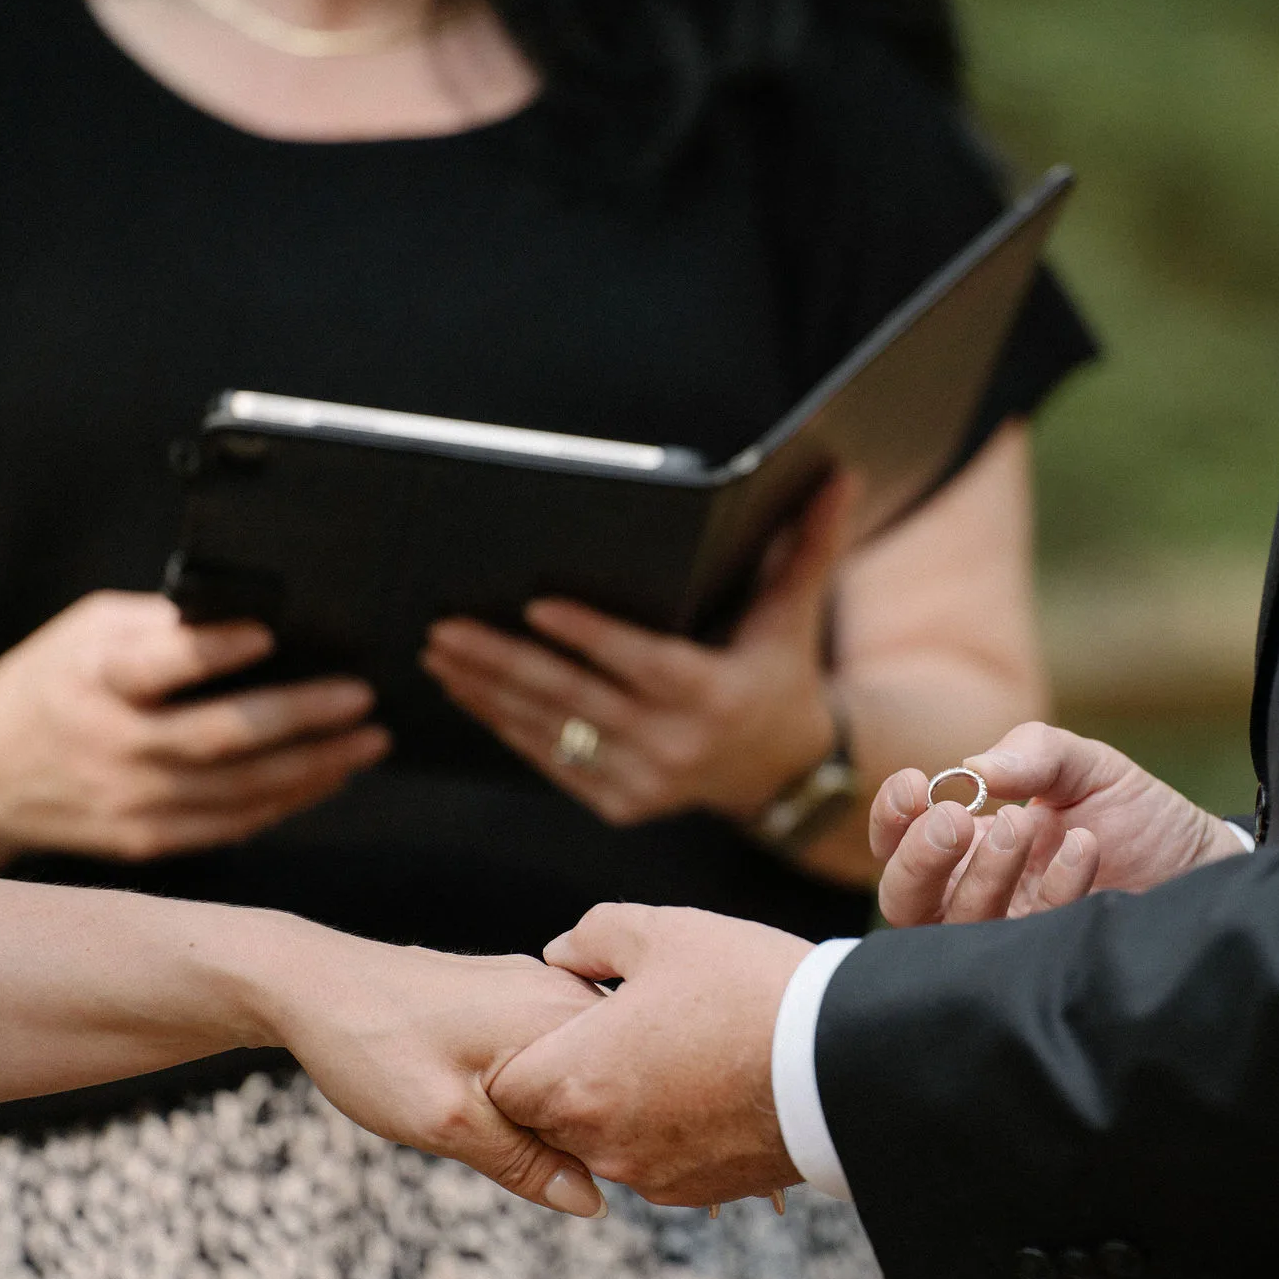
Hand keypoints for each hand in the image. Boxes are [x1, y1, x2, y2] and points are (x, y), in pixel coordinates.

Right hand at [0, 591, 386, 867]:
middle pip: (217, 737)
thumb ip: (163, 623)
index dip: (213, 652)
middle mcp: (112, 745)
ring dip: (314, 767)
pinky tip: (329, 776)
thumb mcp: (91, 630)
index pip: (156, 667)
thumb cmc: (58, 682)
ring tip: (369, 741)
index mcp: (95, 679)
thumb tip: (255, 611)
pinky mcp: (145, 840)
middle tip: (362, 697)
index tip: (269, 634)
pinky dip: (287, 802)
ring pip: (238, 791)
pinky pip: (231, 826)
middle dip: (299, 717)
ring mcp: (130, 801)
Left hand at [259, 921, 609, 1217]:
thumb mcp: (449, 1123)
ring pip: (576, 1061)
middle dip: (579, 1119)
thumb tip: (589, 1200)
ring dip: (553, 1099)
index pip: (628, 1090)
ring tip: (491, 1117)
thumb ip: (525, 1163)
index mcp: (563, 1013)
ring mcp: (537, 983)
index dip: (602, 1140)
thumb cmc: (374, 1046)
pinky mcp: (512, 989)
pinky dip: (533, 1075)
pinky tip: (488, 1091)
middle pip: (607, 1074)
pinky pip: (549, 1042)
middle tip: (505, 1139)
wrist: (309, 984)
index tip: (549, 1163)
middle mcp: (562, 988)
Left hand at [423, 479, 855, 826]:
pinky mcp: (620, 804)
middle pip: (576, 698)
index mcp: (716, 694)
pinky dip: (506, 726)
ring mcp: (644, 782)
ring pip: (551, 732)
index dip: (586, 636)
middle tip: (446, 627)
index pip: (640, 662)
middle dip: (503, 662)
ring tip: (438, 653)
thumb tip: (840, 474)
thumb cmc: (780, 670)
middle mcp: (677, 745)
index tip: (533, 605)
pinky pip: (552, 761)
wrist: (784, 770)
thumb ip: (812, 544)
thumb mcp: (795, 612)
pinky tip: (467, 692)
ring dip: (487, 693)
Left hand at [487, 903, 810, 1206]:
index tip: (576, 1019)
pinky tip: (713, 1082)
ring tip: (683, 1050)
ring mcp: (649, 1173)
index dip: (534, 1046)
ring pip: (607, 1138)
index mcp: (575, 1079)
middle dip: (580, 1074)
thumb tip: (563, 953)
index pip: (507, 1083)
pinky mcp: (694, 1188)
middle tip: (634, 1029)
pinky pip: (656, 1158)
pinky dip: (670, 1126)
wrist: (841, 1057)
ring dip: (626, 1101)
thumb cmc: (747, 987)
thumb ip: (594, 937)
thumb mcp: (666, 932)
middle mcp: (601, 1142)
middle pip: (554, 1116)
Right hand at [871, 721, 1248, 926]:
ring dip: (984, 872)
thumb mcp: (1083, 765)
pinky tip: (1085, 848)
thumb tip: (972, 767)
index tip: (916, 784)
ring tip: (1025, 823)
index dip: (891, 817)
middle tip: (958, 819)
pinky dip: (1054, 888)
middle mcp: (977, 891)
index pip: (898, 841)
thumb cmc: (1134, 812)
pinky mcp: (1051, 959)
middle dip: (920, 858)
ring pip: (956, 927)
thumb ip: (1032, 753)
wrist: (1202, 861)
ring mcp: (1012, 931)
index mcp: (969, 842)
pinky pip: (1029, 937)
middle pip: (904, 899)